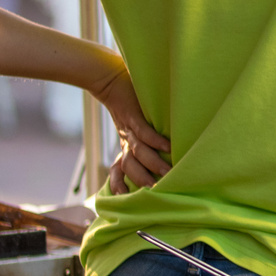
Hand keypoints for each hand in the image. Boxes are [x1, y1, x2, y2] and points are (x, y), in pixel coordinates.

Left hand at [95, 65, 170, 194]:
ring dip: (153, 164)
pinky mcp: (134, 116)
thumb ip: (143, 132)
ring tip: (167, 173)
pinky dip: (156, 140)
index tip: (131, 197)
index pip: (120, 169)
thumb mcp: (131, 120)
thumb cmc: (125, 98)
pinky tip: (168, 147)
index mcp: (125, 143)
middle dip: (143, 179)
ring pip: (139, 152)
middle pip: (130, 166)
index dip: (122, 184)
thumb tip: (161, 145)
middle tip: (157, 191)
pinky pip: (145, 132)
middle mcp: (126, 139)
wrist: (107, 78)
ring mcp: (129, 129)